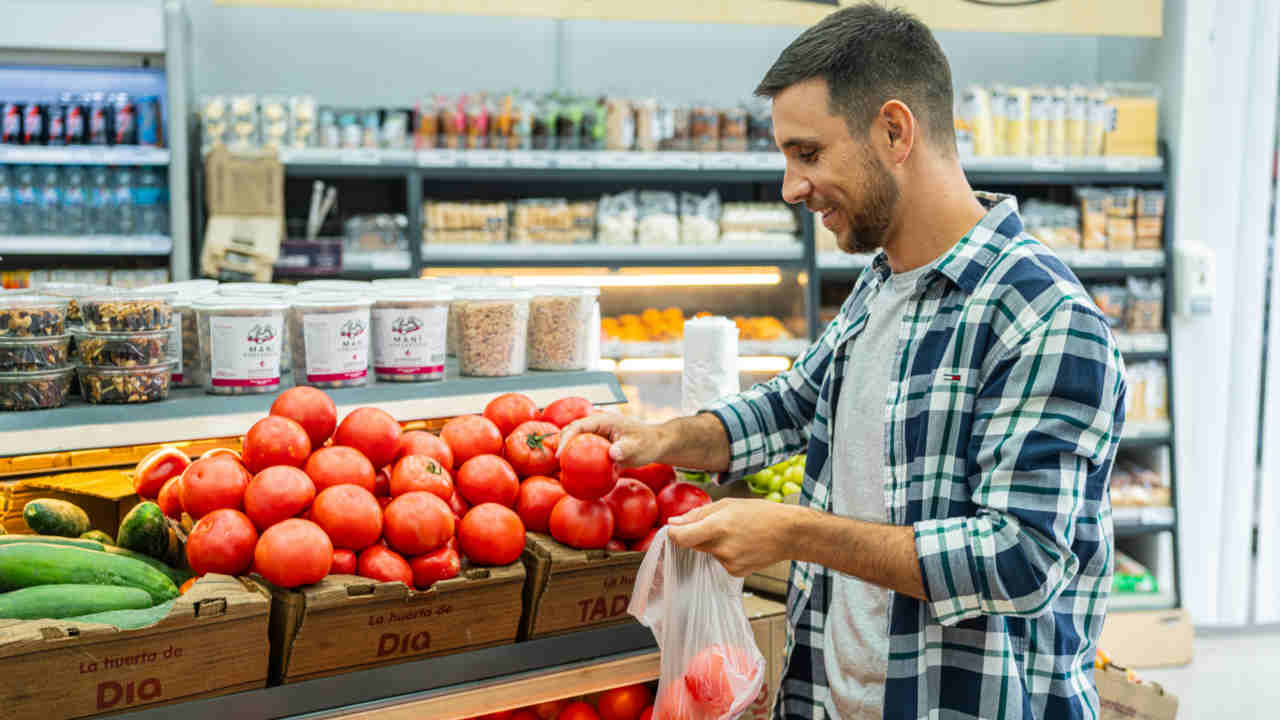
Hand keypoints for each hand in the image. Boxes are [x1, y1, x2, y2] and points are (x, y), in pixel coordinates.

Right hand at [558, 412, 667, 467]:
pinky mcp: (601, 448)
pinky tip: (575, 477)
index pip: (579, 426)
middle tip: (558, 462)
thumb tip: (612, 454)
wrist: (657, 445)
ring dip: (569, 453)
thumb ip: (625, 449)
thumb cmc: (649, 443)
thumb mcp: (638, 447)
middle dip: (562, 444)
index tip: (560, 454)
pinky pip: (586, 453)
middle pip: (573, 432)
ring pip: (578, 442)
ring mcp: (599, 438)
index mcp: (603, 421)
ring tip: (562, 470)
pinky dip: (579, 461)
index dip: (566, 438)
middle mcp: (598, 427)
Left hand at [666, 498, 798, 576]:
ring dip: (715, 543)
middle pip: (693, 543)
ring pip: (708, 552)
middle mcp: (722, 547)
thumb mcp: (728, 504)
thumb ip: (697, 514)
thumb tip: (673, 523)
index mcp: (718, 526)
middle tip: (720, 524)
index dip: (673, 533)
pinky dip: (726, 553)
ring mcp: (729, 562)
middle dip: (699, 534)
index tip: (674, 529)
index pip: (681, 537)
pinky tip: (743, 545)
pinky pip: (720, 561)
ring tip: (737, 534)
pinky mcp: (735, 572)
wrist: (789, 534)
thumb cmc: (761, 513)